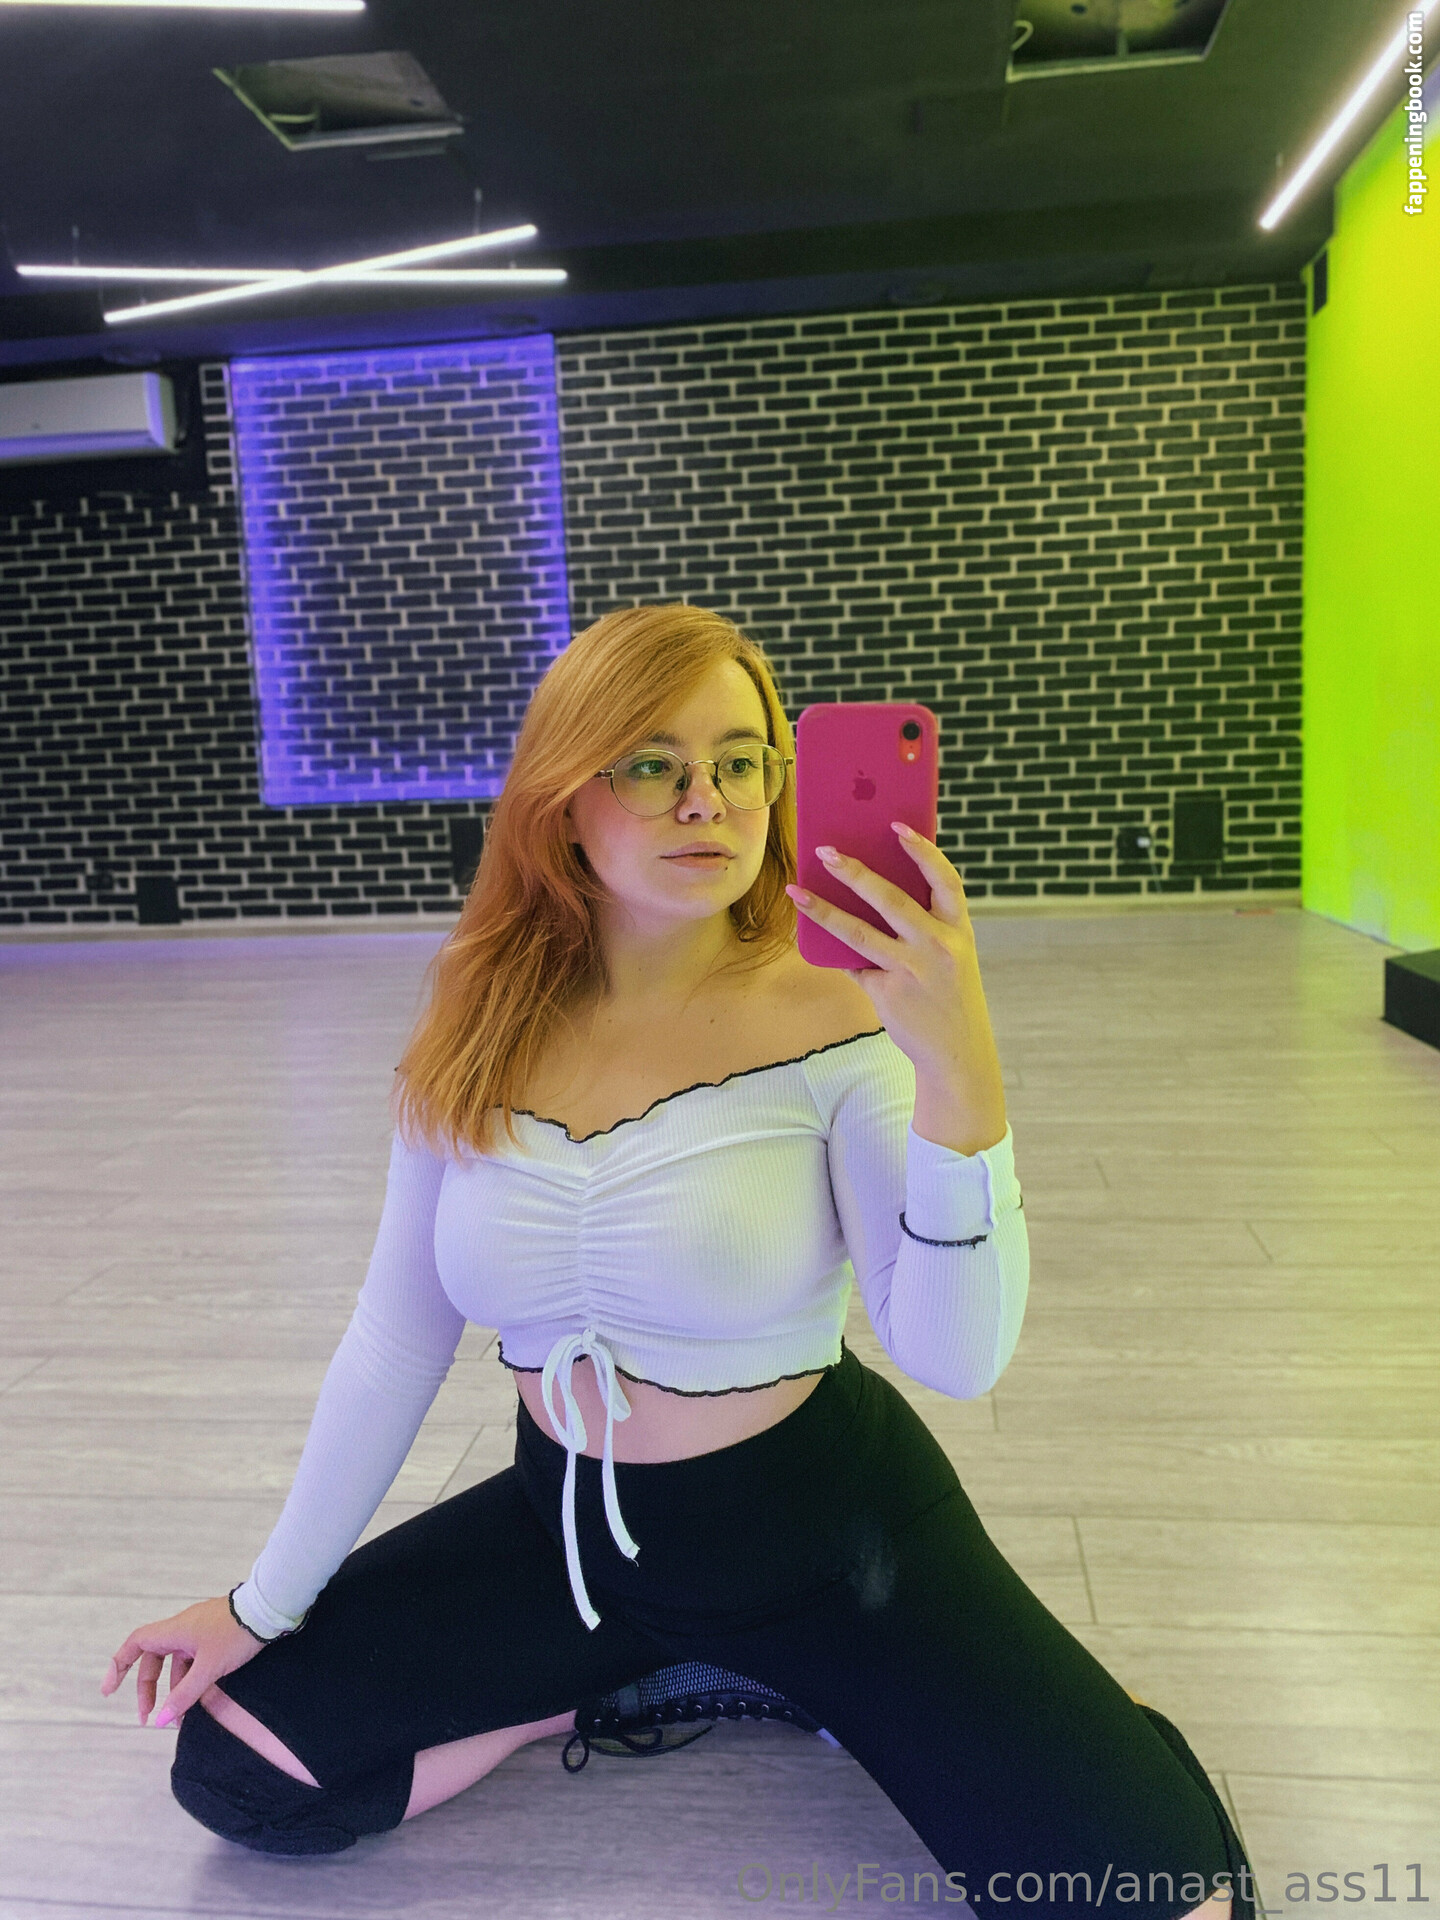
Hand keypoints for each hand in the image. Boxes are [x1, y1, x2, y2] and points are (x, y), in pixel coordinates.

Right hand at [101, 1596, 265, 1729]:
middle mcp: (183, 1629)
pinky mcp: (215, 1637)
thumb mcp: (209, 1668)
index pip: (136, 1644)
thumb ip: (184, 1695)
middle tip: (149, 1718)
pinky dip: (192, 1682)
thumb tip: (161, 1720)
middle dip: (149, 1690)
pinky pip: (194, 1662)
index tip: (108, 1691)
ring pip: (177, 1664)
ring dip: (174, 1690)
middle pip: (154, 1660)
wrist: (270, 1611)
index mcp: (174, 1631)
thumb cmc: (237, 1634)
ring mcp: (199, 1633)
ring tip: (179, 1719)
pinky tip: (198, 1703)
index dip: (118, 1665)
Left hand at [787, 823, 1006, 1153]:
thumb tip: (866, 893)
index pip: (944, 879)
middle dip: (854, 872)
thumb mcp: (950, 957)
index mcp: (960, 931)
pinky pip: (853, 964)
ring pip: (857, 931)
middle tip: (825, 851)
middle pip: (890, 899)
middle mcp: (938, 947)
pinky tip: (814, 932)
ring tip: (797, 890)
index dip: (922, 850)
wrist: (957, 1053)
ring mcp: (912, 971)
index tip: (897, 826)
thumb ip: (922, 927)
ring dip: (823, 908)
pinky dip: (835, 951)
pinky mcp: (888, 994)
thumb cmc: (948, 995)